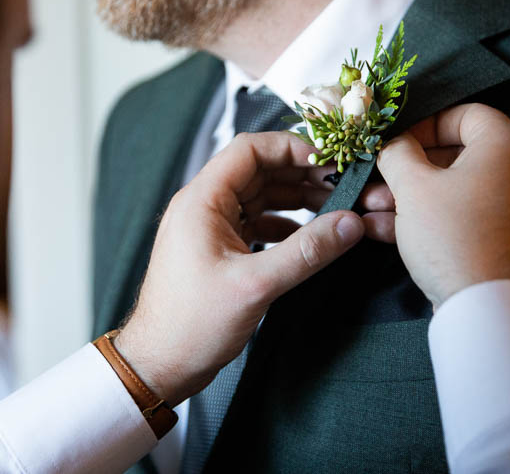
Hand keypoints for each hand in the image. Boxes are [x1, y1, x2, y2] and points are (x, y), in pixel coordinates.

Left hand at [116, 132, 365, 404]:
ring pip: (259, 197)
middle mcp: (203, 206)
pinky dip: (284, 225)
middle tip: (343, 186)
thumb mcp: (256, 285)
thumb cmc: (191, 324)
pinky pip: (255, 222)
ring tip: (336, 209)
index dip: (291, 148)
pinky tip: (309, 238)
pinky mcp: (217, 249)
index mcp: (201, 200)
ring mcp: (209, 227)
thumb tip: (349, 224)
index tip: (329, 161)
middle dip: (302, 174)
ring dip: (296, 199)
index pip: (249, 150)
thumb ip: (306, 251)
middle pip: (258, 171)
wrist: (160, 363)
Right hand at [377, 103, 509, 308]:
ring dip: (411, 195)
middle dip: (408, 167)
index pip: (464, 113)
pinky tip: (386, 230)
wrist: (489, 309)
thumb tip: (393, 143)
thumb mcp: (412, 186)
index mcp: (507, 146)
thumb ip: (397, 153)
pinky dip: (432, 218)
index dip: (423, 123)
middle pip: (458, 154)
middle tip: (377, 177)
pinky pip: (467, 216)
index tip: (395, 141)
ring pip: (457, 189)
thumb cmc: (453, 237)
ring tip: (372, 208)